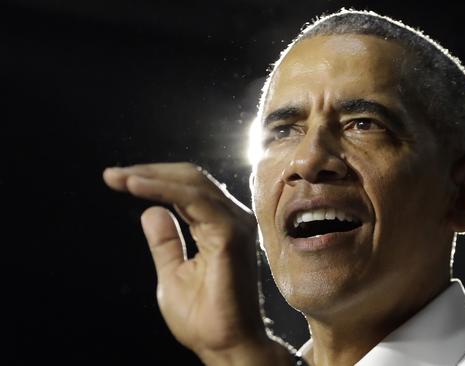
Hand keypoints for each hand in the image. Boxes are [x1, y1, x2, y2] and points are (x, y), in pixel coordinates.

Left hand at [103, 163, 292, 364]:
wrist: (226, 345)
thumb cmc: (205, 318)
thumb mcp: (172, 274)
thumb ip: (165, 242)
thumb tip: (150, 211)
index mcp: (221, 227)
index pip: (188, 189)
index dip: (153, 179)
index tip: (116, 179)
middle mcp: (233, 219)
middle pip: (190, 178)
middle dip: (149, 171)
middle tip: (112, 175)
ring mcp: (235, 224)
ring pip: (192, 183)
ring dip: (152, 176)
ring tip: (119, 178)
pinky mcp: (230, 234)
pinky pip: (194, 199)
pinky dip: (163, 189)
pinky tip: (136, 187)